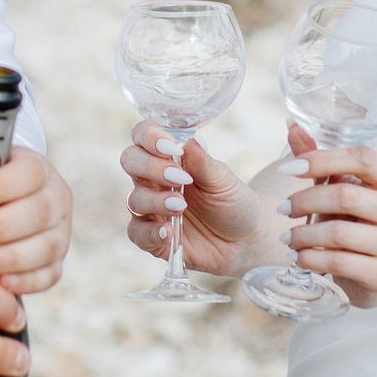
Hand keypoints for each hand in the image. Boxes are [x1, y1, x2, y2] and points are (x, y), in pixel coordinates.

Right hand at [121, 119, 278, 276]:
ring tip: (180, 206)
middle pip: (130, 162)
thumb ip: (204, 163)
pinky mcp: (153, 238)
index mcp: (169, 158)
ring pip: (134, 199)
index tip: (172, 149)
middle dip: (150, 167)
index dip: (149, 137)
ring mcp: (152, 209)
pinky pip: (137, 234)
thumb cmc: (233, 202)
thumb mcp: (223, 181)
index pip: (143, 136)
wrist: (245, 240)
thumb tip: (192, 140)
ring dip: (155, 201)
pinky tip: (168, 232)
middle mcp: (154, 180)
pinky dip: (150, 232)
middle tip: (178, 178)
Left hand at [277, 126, 376, 306]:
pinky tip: (299, 257)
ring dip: (303, 234)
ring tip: (287, 237)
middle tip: (282, 209)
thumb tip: (292, 126)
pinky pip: (339, 263)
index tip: (288, 169)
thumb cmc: (359, 220)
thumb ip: (320, 158)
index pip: (363, 158)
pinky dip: (311, 258)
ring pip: (339, 233)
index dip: (323, 159)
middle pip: (346, 196)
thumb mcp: (343, 187)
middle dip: (305, 201)